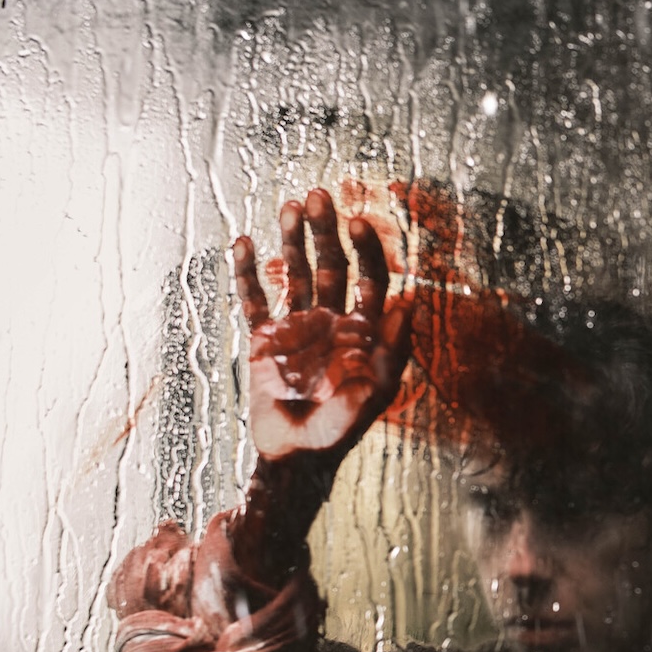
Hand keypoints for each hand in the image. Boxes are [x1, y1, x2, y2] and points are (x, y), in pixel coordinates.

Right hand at [234, 188, 410, 463]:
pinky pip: (255, 300)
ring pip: (296, 274)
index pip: (369, 278)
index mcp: (364, 331)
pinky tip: (242, 242)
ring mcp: (298, 328)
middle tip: (318, 195)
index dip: (365, 250)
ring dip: (292, 241)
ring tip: (289, 205)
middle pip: (332, 266)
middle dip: (326, 231)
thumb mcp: (376, 392)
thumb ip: (393, 349)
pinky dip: (247, 273)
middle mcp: (333, 322)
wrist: (296, 456)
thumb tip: (409, 302)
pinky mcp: (265, 341)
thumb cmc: (342, 430)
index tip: (356, 222)